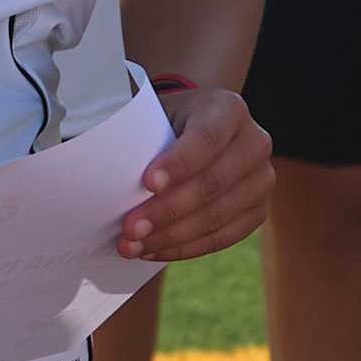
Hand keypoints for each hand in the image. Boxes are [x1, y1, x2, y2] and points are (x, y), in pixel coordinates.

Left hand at [115, 78, 273, 261]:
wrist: (196, 132)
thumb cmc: (167, 124)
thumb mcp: (155, 115)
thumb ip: (139, 137)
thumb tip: (98, 170)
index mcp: (229, 109)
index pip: (206, 138)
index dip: (178, 163)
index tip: (147, 183)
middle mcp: (255, 142)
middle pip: (212, 183)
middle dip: (166, 211)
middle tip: (129, 229)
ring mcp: (262, 179)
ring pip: (217, 216)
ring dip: (171, 236)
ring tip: (134, 245)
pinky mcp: (258, 211)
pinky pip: (223, 237)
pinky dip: (185, 248)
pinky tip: (154, 251)